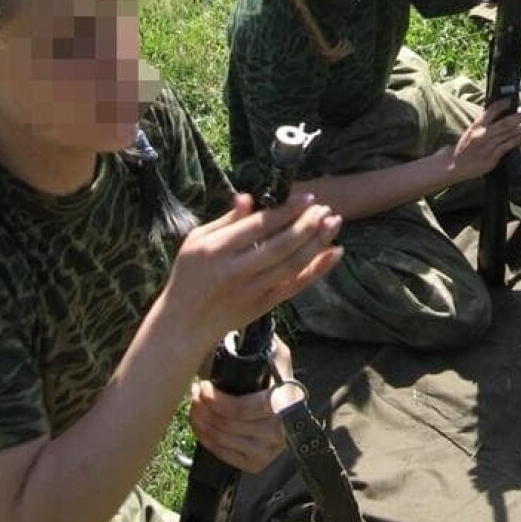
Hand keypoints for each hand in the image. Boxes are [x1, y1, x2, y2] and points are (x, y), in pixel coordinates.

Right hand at [164, 194, 342, 347]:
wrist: (185, 324)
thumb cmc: (189, 276)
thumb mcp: (196, 241)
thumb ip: (226, 221)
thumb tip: (248, 197)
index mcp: (217, 250)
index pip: (258, 226)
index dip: (286, 211)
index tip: (307, 198)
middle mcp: (236, 271)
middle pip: (280, 245)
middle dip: (307, 224)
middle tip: (325, 209)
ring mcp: (253, 290)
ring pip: (293, 265)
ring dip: (318, 243)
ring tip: (334, 223)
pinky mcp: (265, 305)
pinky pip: (296, 285)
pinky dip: (318, 269)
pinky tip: (335, 253)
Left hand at [188, 337, 294, 471]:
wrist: (282, 405)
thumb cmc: (273, 373)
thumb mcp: (273, 352)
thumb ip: (262, 343)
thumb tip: (238, 325)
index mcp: (287, 402)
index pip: (247, 409)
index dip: (220, 402)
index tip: (204, 387)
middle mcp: (282, 432)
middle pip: (228, 425)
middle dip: (204, 407)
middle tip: (195, 391)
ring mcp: (269, 451)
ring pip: (221, 438)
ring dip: (200, 420)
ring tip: (195, 403)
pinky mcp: (257, 464)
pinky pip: (222, 454)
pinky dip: (205, 437)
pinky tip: (201, 422)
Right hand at [441, 98, 520, 182]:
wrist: (454, 165)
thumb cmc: (464, 148)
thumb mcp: (471, 132)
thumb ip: (484, 124)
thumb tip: (501, 115)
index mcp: (476, 125)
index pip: (491, 110)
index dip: (504, 104)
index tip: (515, 100)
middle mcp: (482, 134)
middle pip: (505, 122)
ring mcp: (487, 146)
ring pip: (508, 134)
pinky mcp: (491, 157)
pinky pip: (506, 147)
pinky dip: (515, 141)